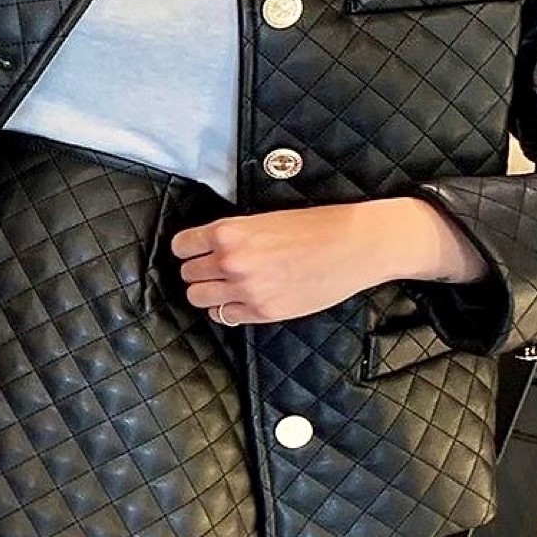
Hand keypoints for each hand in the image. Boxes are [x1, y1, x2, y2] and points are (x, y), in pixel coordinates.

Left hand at [169, 196, 489, 324]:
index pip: (182, 246)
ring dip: (208, 293)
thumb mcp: (265, 219)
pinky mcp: (263, 312)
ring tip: (224, 286)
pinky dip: (228, 310)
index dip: (187, 249)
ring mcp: (246, 290)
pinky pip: (225, 317)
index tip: (193, 250)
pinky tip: (242, 299)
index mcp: (229, 232)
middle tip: (213, 268)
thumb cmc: (315, 226)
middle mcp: (231, 262)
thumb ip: (233, 235)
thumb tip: (209, 248)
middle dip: (198, 271)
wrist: (354, 245)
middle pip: (188, 275)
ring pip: (199, 299)